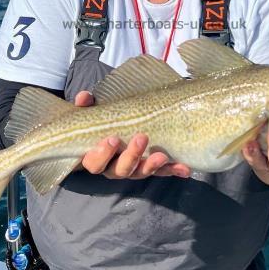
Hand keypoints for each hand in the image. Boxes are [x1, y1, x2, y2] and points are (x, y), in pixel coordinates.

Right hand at [73, 90, 191, 179]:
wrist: (112, 128)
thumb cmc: (96, 123)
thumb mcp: (89, 113)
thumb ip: (84, 106)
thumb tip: (84, 97)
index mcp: (95, 156)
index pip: (94, 162)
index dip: (102, 153)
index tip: (111, 138)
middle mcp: (113, 166)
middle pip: (120, 170)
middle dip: (131, 156)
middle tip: (141, 138)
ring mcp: (133, 168)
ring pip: (140, 172)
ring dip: (152, 165)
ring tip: (162, 156)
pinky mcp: (150, 167)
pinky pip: (161, 171)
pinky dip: (172, 170)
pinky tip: (184, 168)